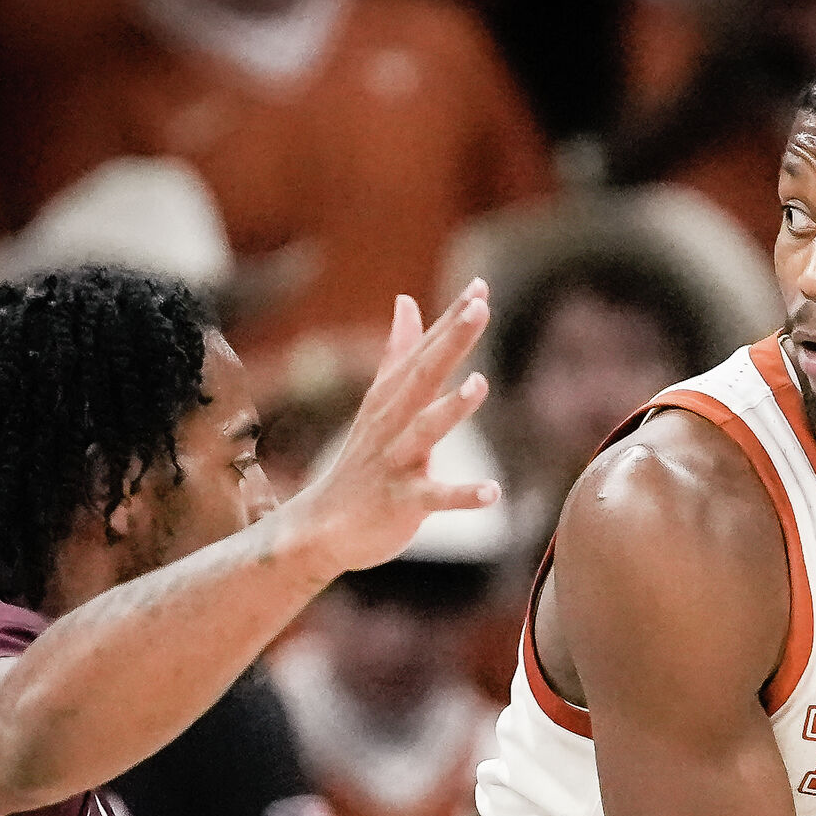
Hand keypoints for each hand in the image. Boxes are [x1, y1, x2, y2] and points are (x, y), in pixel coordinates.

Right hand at [279, 282, 498, 577]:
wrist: (322, 527)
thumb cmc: (362, 462)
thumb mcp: (380, 401)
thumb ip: (399, 353)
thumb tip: (406, 300)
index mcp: (390, 399)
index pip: (424, 352)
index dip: (450, 321)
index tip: (479, 287)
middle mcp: (391, 424)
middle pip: (423, 377)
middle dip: (450, 342)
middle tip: (479, 308)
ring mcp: (395, 462)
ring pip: (424, 432)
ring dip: (451, 409)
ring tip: (479, 384)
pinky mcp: (401, 503)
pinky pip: (435, 498)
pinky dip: (463, 495)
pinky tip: (493, 492)